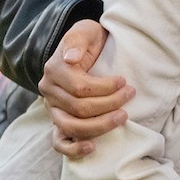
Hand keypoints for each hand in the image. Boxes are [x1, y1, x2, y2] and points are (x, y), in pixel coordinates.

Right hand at [40, 18, 130, 158]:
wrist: (86, 50)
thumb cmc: (89, 41)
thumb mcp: (85, 30)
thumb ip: (76, 40)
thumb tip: (71, 59)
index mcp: (54, 70)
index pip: (79, 88)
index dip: (105, 88)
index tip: (125, 81)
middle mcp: (49, 92)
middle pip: (79, 108)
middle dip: (109, 104)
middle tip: (130, 95)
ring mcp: (52, 109)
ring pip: (71, 127)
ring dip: (100, 126)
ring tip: (123, 117)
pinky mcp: (59, 122)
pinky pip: (59, 142)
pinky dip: (73, 149)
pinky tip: (92, 147)